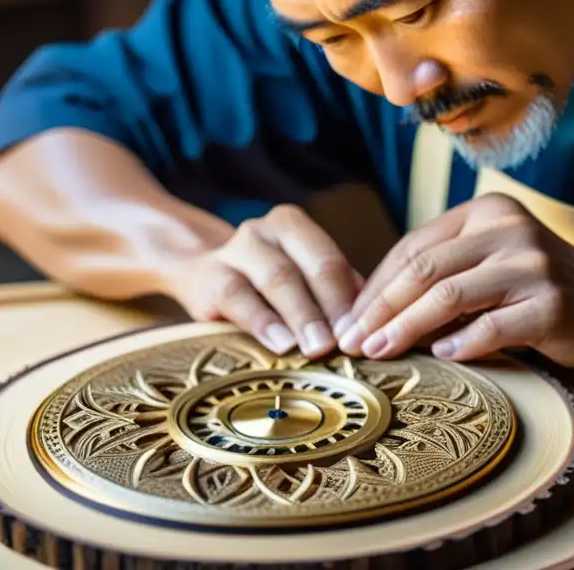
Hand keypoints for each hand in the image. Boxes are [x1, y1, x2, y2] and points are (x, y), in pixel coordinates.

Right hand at [158, 204, 363, 357]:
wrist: (200, 273)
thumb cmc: (266, 283)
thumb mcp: (299, 278)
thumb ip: (334, 291)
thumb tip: (373, 320)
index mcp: (292, 226)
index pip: (328, 258)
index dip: (346, 296)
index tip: (362, 330)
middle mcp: (262, 231)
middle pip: (304, 266)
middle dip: (328, 305)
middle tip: (344, 341)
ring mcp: (232, 250)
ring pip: (274, 278)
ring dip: (300, 314)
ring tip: (316, 346)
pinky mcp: (205, 278)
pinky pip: (236, 297)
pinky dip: (262, 322)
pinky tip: (280, 344)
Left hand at [336, 193, 573, 371]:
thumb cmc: (538, 291)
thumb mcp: (490, 266)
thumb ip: (442, 276)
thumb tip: (369, 311)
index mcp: (486, 213)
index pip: (414, 247)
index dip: (375, 286)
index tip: (348, 319)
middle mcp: (508, 230)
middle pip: (425, 269)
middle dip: (380, 308)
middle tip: (352, 341)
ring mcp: (532, 265)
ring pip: (450, 294)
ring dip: (407, 326)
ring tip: (378, 352)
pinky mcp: (551, 303)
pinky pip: (494, 325)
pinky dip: (462, 342)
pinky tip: (439, 356)